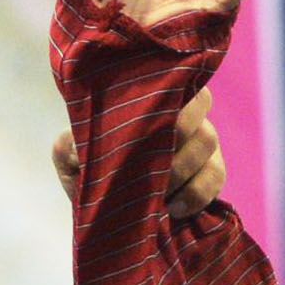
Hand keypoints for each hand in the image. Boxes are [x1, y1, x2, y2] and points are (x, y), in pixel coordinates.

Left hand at [54, 87, 226, 219]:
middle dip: (175, 134)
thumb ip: (68, 148)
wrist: (103, 207)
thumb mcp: (69, 160)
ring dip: (182, 168)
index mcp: (150, 100)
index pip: (175, 76)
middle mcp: (182, 113)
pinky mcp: (212, 172)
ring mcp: (201, 142)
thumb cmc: (88, 173)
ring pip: (208, 140)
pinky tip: (172, 209)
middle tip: (149, 164)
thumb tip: (81, 149)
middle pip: (200, 103)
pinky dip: (197, 193)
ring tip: (157, 194)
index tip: (146, 120)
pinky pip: (217, 176)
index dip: (169, 91)